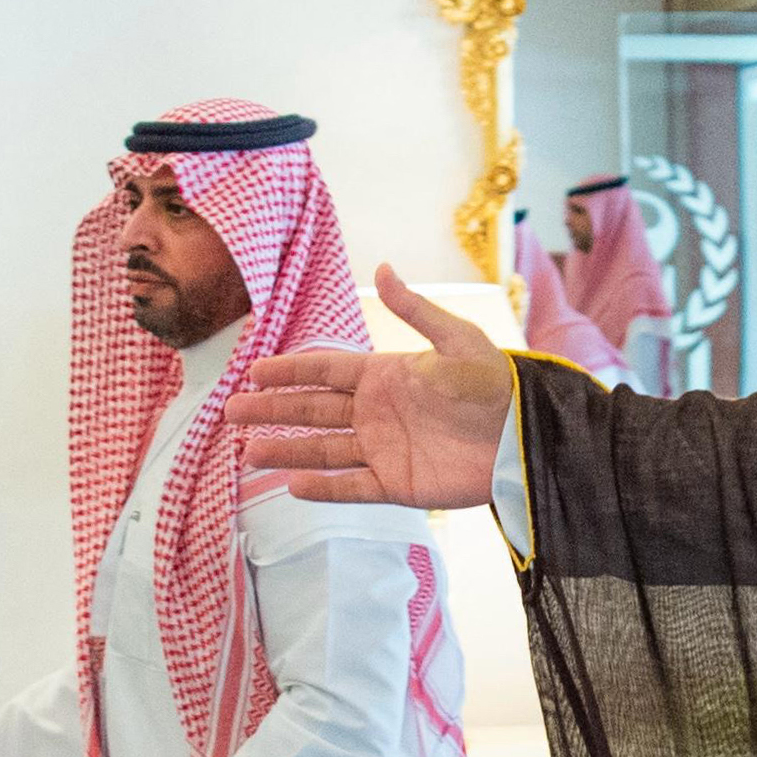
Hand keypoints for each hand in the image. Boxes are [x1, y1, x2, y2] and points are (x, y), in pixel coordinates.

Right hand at [224, 266, 512, 507]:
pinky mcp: (398, 485)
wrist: (525, 435)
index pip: (325, 370)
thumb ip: (413, 310)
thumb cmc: (496, 383)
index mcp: (385, 375)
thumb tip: (383, 267)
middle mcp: (376, 413)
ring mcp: (383, 450)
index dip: (289, 370)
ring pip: (323, 451)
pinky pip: (352, 488)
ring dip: (286, 451)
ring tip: (248, 452)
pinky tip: (291, 486)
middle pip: (312, 411)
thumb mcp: (456, 339)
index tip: (252, 372)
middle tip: (230, 414)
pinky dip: (323, 489)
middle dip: (271, 410)